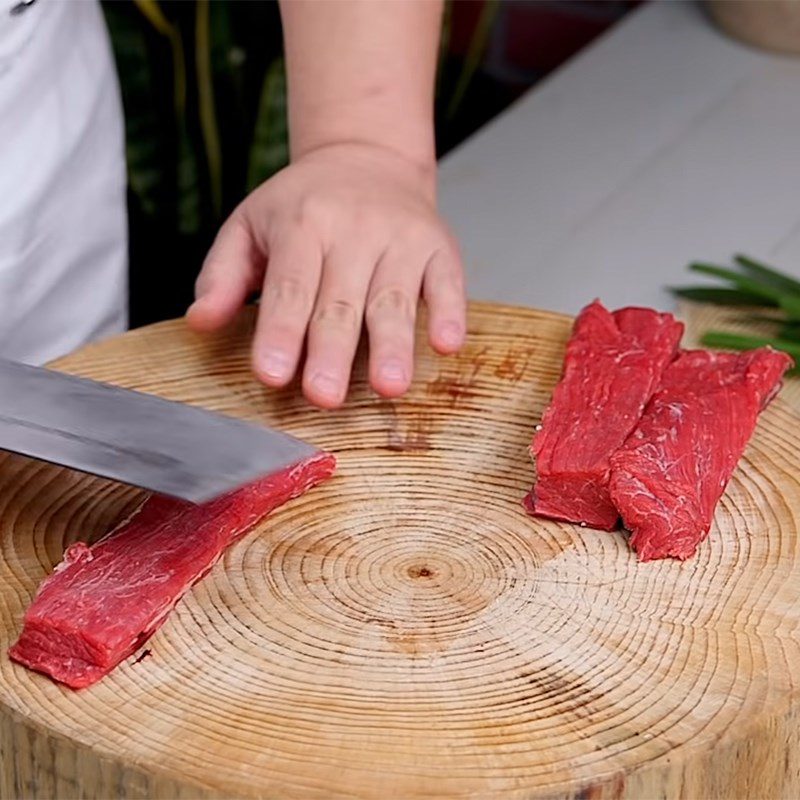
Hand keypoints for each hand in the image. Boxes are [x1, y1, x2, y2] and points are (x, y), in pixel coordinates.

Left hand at [186, 142, 465, 408]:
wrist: (367, 158)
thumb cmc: (303, 205)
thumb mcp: (249, 225)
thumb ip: (222, 274)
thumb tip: (200, 322)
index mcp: (300, 224)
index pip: (289, 286)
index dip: (281, 332)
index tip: (273, 374)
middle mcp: (353, 229)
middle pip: (341, 300)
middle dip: (333, 350)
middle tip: (325, 396)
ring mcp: (400, 238)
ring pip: (394, 298)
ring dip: (393, 344)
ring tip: (389, 387)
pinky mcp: (439, 246)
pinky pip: (448, 282)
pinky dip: (451, 312)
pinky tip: (447, 344)